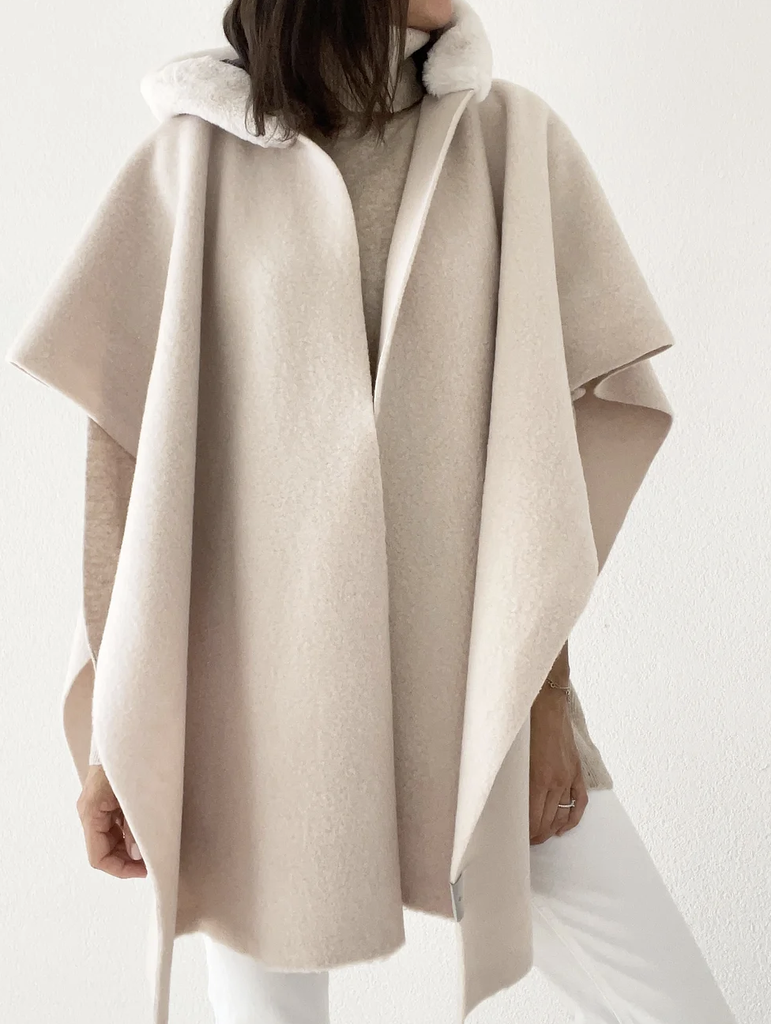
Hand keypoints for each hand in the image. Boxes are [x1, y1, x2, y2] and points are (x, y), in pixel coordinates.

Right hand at [76, 765, 146, 877]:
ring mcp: (96, 807)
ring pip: (110, 840)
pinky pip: (115, 826)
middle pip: (104, 851)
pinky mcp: (105, 801)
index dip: (121, 869)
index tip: (146, 869)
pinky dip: (129, 833)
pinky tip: (146, 830)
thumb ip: (133, 827)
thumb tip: (138, 855)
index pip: (98, 858)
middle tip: (154, 860)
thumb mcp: (133, 797)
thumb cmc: (128, 761)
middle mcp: (89, 813)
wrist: (125, 733)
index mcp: (90, 814)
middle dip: (127, 860)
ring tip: (153, 846)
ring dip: (129, 847)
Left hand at [529, 682, 587, 843]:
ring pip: (562, 814)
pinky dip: (573, 818)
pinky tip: (564, 828)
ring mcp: (568, 777)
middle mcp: (556, 781)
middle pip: (547, 820)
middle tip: (526, 841)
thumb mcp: (514, 756)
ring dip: (552, 829)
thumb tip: (508, 802)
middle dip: (537, 834)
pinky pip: (580, 802)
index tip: (518, 839)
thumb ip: (514, 780)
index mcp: (538, 778)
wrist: (546, 706)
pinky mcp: (576, 771)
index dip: (526, 833)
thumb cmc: (524, 727)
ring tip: (541, 837)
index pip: (533, 818)